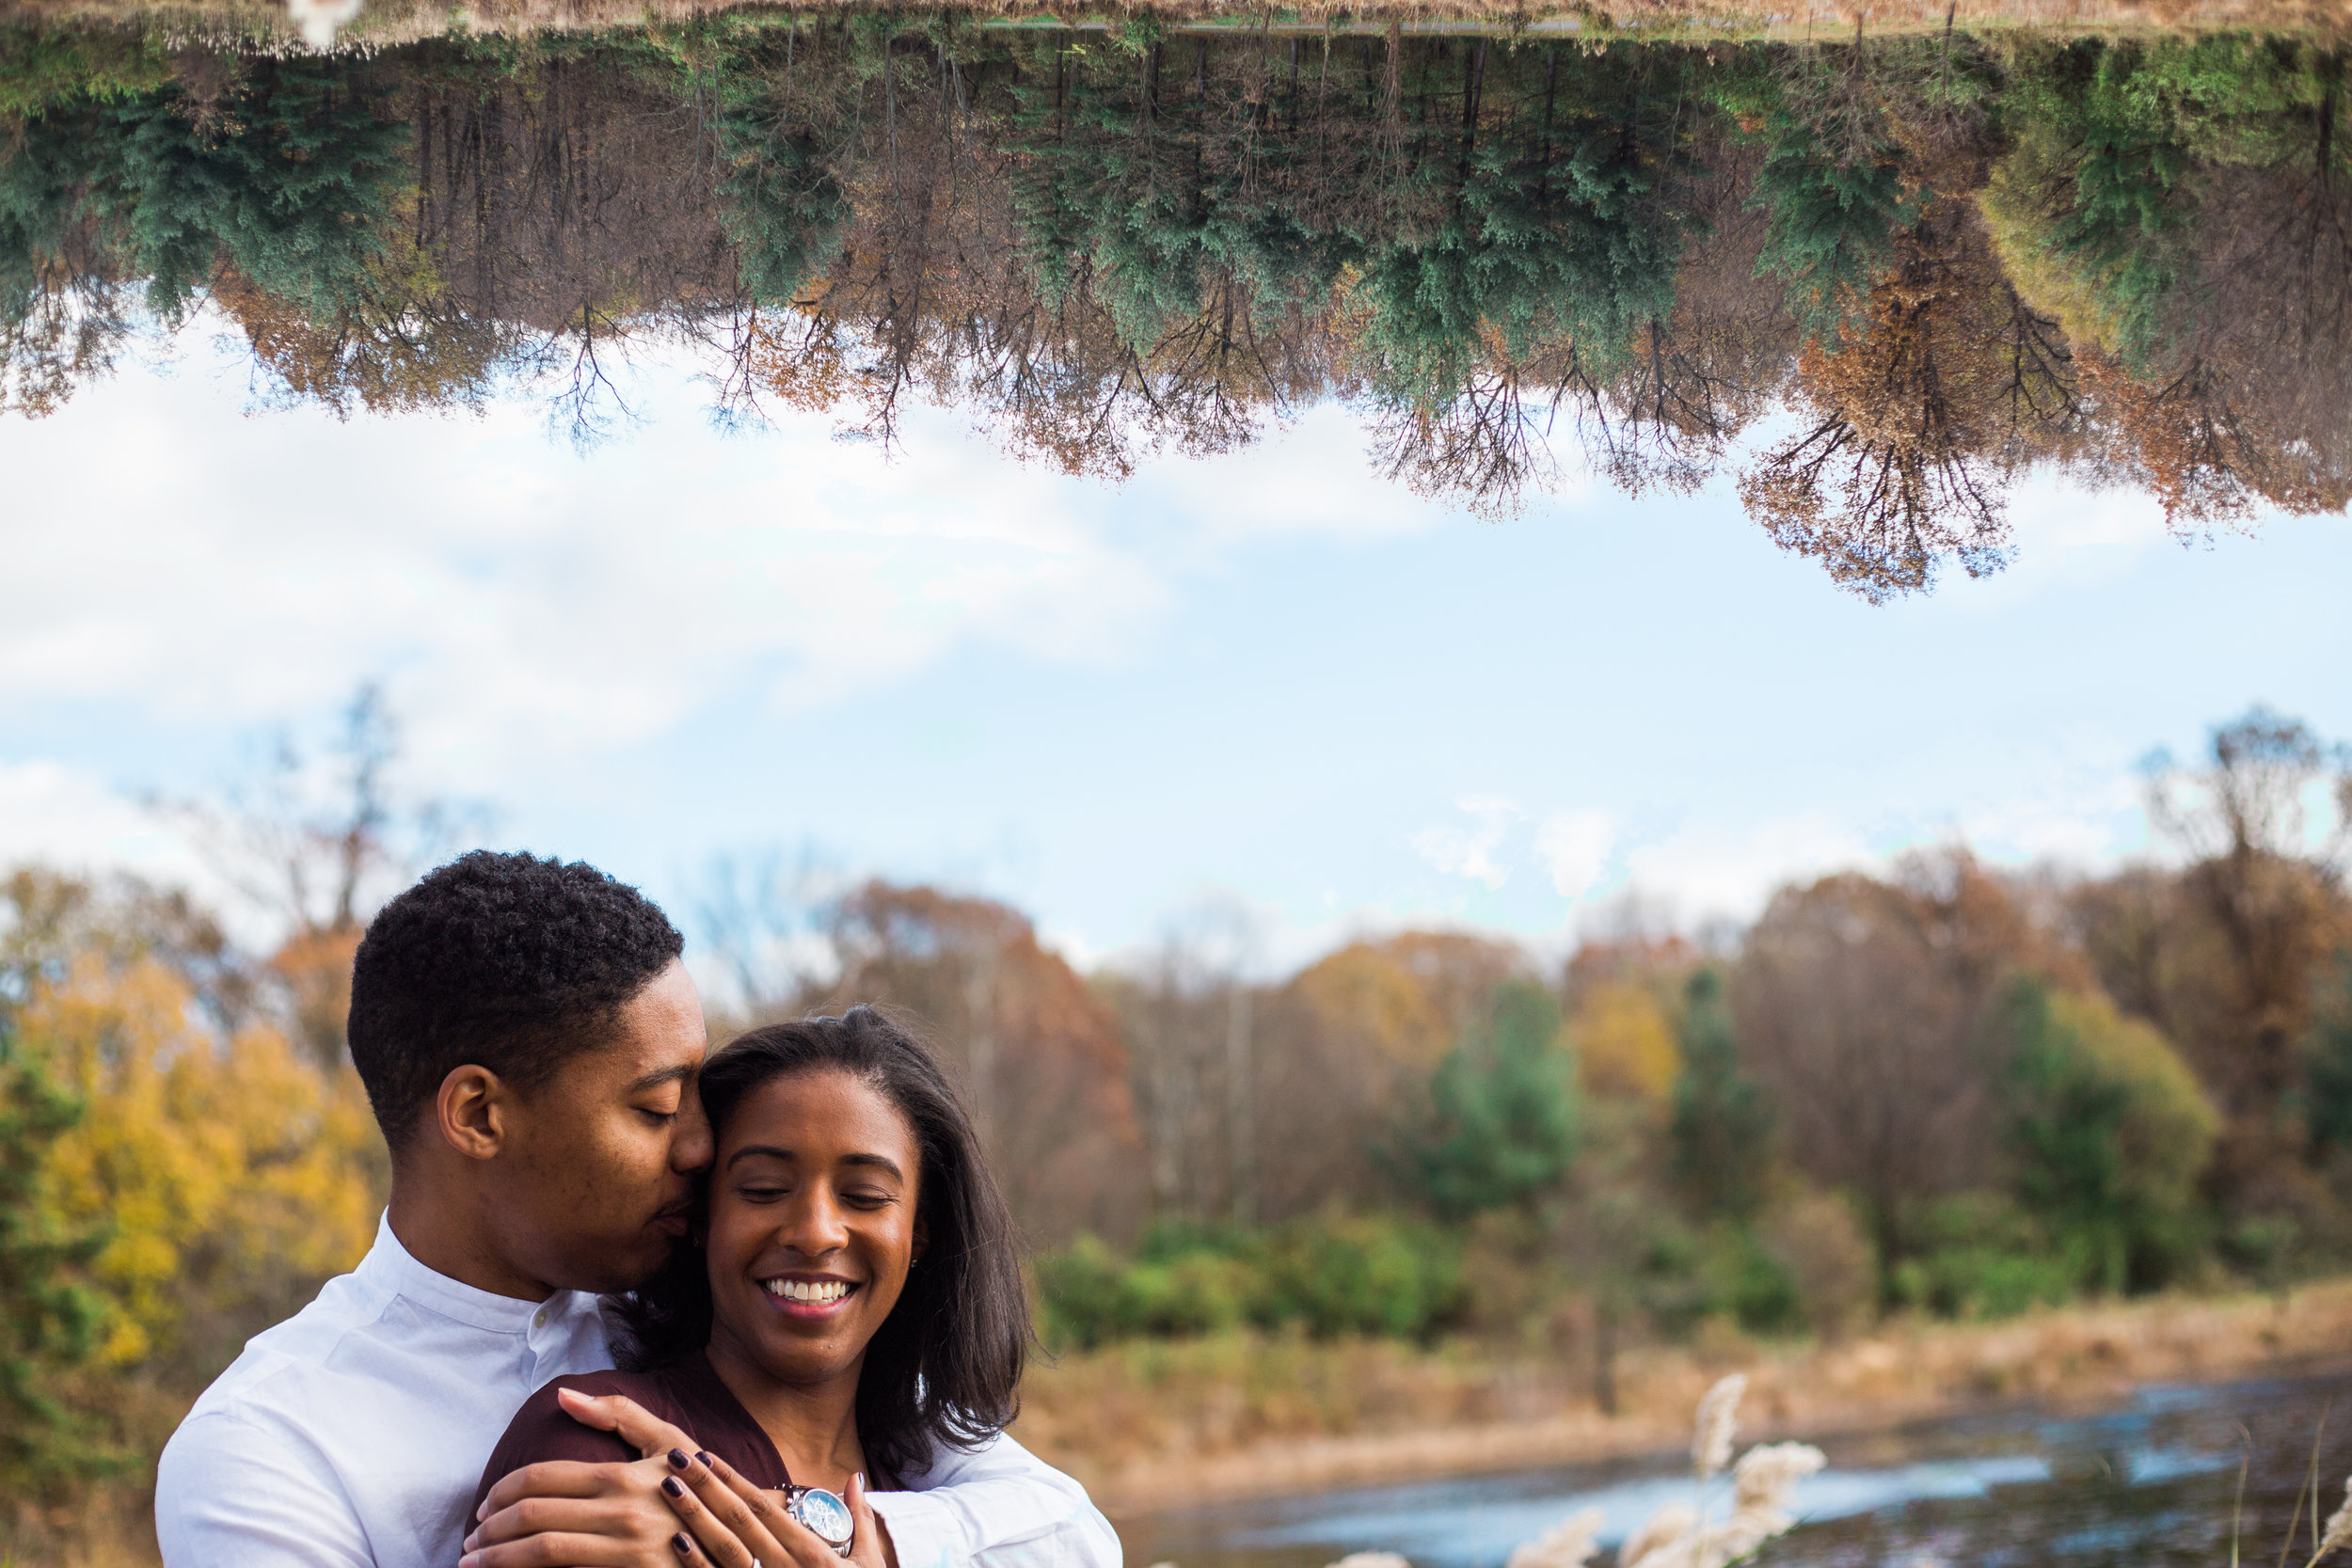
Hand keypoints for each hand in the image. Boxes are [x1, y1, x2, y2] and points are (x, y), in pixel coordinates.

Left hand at [459, 1391, 759, 1567]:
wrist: (746, 1543)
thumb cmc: (705, 1490)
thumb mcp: (671, 1444)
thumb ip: (617, 1414)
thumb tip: (562, 1394)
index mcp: (624, 1476)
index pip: (540, 1480)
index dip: (501, 1492)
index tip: (484, 1505)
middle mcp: (623, 1513)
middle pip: (531, 1516)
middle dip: (488, 1529)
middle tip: (470, 1538)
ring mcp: (628, 1550)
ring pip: (540, 1551)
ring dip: (496, 1557)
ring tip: (475, 1561)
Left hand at [656, 1452, 893, 1567]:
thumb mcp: (869, 1562)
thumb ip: (860, 1518)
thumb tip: (854, 1478)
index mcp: (812, 1553)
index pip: (764, 1508)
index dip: (734, 1479)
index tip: (708, 1455)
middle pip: (739, 1519)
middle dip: (706, 1485)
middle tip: (678, 1458)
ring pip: (725, 1548)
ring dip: (695, 1516)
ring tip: (670, 1488)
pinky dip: (696, 1564)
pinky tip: (677, 1541)